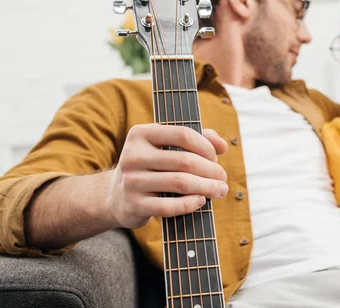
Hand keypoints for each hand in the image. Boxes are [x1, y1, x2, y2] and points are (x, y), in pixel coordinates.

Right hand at [106, 124, 228, 228]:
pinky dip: (189, 204)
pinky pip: (168, 206)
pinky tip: (201, 201)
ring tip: (220, 189)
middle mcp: (133, 155)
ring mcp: (131, 181)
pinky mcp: (133, 205)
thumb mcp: (167, 146)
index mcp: (141, 134)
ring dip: (207, 187)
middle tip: (223, 177)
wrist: (116, 196)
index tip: (216, 157)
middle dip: (211, 170)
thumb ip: (197, 138)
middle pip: (184, 161)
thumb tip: (223, 146)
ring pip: (180, 183)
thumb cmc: (152, 166)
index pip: (183, 134)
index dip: (206, 146)